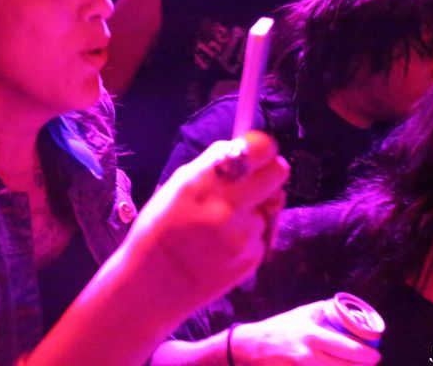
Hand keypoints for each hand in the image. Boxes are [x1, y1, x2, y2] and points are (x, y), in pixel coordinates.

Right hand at [124, 131, 288, 309]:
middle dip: (267, 175)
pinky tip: (223, 246)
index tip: (255, 154)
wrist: (154, 284)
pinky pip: (262, 234)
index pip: (260, 149)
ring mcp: (244, 233)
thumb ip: (214, 165)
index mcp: (205, 180)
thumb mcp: (178, 185)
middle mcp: (229, 204)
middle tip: (251, 184)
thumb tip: (245, 147)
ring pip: (269, 206)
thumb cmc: (159, 229)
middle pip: (278, 172)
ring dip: (254, 210)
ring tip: (223, 225)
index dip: (261, 149)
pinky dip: (249, 236)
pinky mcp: (253, 257)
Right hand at [232, 302, 381, 364]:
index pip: (347, 348)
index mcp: (311, 335)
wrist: (252, 346)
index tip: (376, 355)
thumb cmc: (279, 327)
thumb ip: (322, 310)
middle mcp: (308, 355)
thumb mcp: (300, 314)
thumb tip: (345, 309)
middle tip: (371, 363)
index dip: (366, 355)